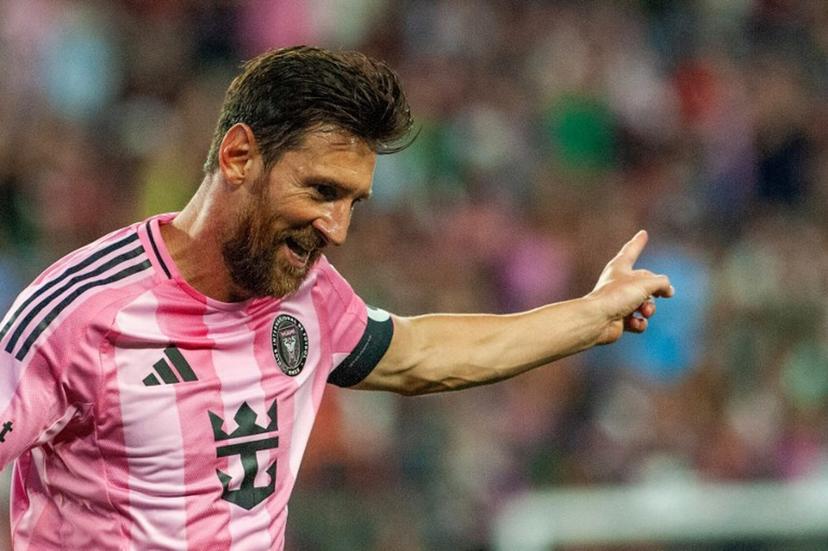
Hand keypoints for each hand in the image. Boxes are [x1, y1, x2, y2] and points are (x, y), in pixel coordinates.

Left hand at [587, 230, 674, 344]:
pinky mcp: (619, 320)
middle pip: (646, 284)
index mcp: (619, 267)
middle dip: (655, 292)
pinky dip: (639, 323)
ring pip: (645, 305)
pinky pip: (638, 321)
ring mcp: (619, 302)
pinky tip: (633, 323)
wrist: (596, 320)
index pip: (631, 251)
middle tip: (663, 295)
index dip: (638, 242)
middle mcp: (618, 283)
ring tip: (643, 311)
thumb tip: (668, 290)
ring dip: (649, 309)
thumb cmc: (617, 296)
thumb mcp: (645, 283)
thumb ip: (662, 283)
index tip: (643, 233)